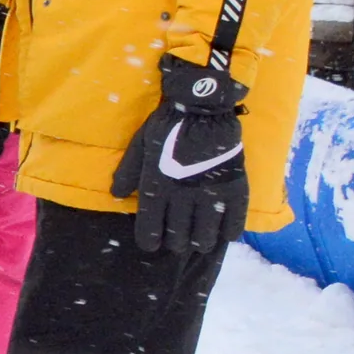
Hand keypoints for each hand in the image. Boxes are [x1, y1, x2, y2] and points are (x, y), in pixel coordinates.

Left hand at [111, 56, 249, 253]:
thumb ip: (128, 173)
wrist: (203, 109)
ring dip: (202, 241)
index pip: (150, 228)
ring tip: (200, 240)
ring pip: (206, 235)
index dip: (149, 240)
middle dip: (176, 242)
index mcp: (157, 188)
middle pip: (179, 236)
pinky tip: (225, 234)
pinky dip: (230, 232)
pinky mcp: (235, 187)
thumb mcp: (140, 147)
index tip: (151, 244)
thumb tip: (117, 195)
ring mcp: (211, 193)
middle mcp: (183, 196)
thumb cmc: (166, 127)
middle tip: (177, 240)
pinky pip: (235, 220)